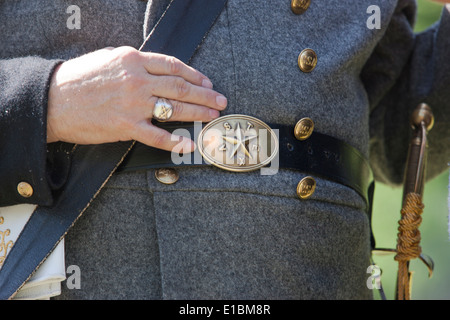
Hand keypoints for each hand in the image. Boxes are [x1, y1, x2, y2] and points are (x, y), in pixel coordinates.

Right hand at [47, 46, 226, 151]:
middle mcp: (137, 81)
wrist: (52, 99)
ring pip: (175, 109)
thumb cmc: (79, 78)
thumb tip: (160, 70)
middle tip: (221, 101)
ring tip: (212, 117)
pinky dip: (175, 141)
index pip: (174, 66)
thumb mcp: (110, 58)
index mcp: (133, 60)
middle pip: (181, 87)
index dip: (196, 75)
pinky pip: (157, 136)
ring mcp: (133, 104)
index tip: (208, 83)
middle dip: (205, 95)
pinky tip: (189, 144)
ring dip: (198, 113)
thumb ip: (137, 63)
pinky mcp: (126, 127)